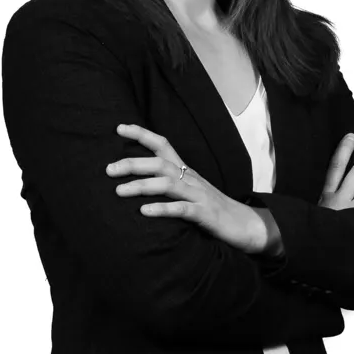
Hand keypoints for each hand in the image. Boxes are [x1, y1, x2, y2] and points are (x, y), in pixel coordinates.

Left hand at [108, 123, 265, 252]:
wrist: (246, 224)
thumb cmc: (212, 208)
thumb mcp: (189, 190)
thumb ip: (169, 183)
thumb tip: (138, 178)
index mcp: (186, 170)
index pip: (162, 145)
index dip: (141, 134)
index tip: (119, 128)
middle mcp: (191, 178)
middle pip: (159, 163)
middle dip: (132, 163)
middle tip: (108, 170)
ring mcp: (199, 195)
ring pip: (168, 183)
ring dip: (141, 186)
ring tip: (119, 191)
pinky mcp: (205, 214)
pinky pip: (182, 209)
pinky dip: (163, 209)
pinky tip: (145, 212)